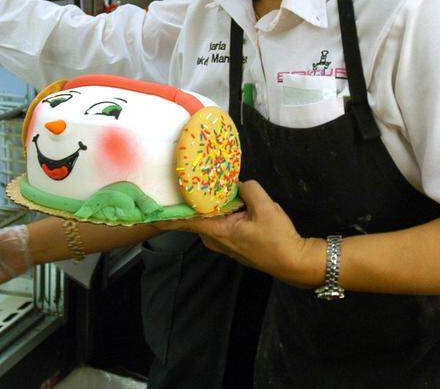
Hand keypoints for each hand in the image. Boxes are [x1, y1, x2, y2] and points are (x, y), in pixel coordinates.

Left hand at [155, 180, 323, 288]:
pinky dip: (220, 211)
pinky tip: (229, 199)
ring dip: (208, 205)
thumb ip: (248, 189)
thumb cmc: (277, 238)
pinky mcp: (233, 242)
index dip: (164, 216)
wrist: (293, 261)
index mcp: (217, 232)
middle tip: (184, 178)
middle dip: (189, 201)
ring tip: (208, 183)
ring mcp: (223, 243)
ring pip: (209, 219)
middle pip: (195, 217)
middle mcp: (214, 239)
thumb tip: (238, 183)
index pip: (184, 223)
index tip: (146, 209)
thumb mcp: (266, 207)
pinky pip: (219, 223)